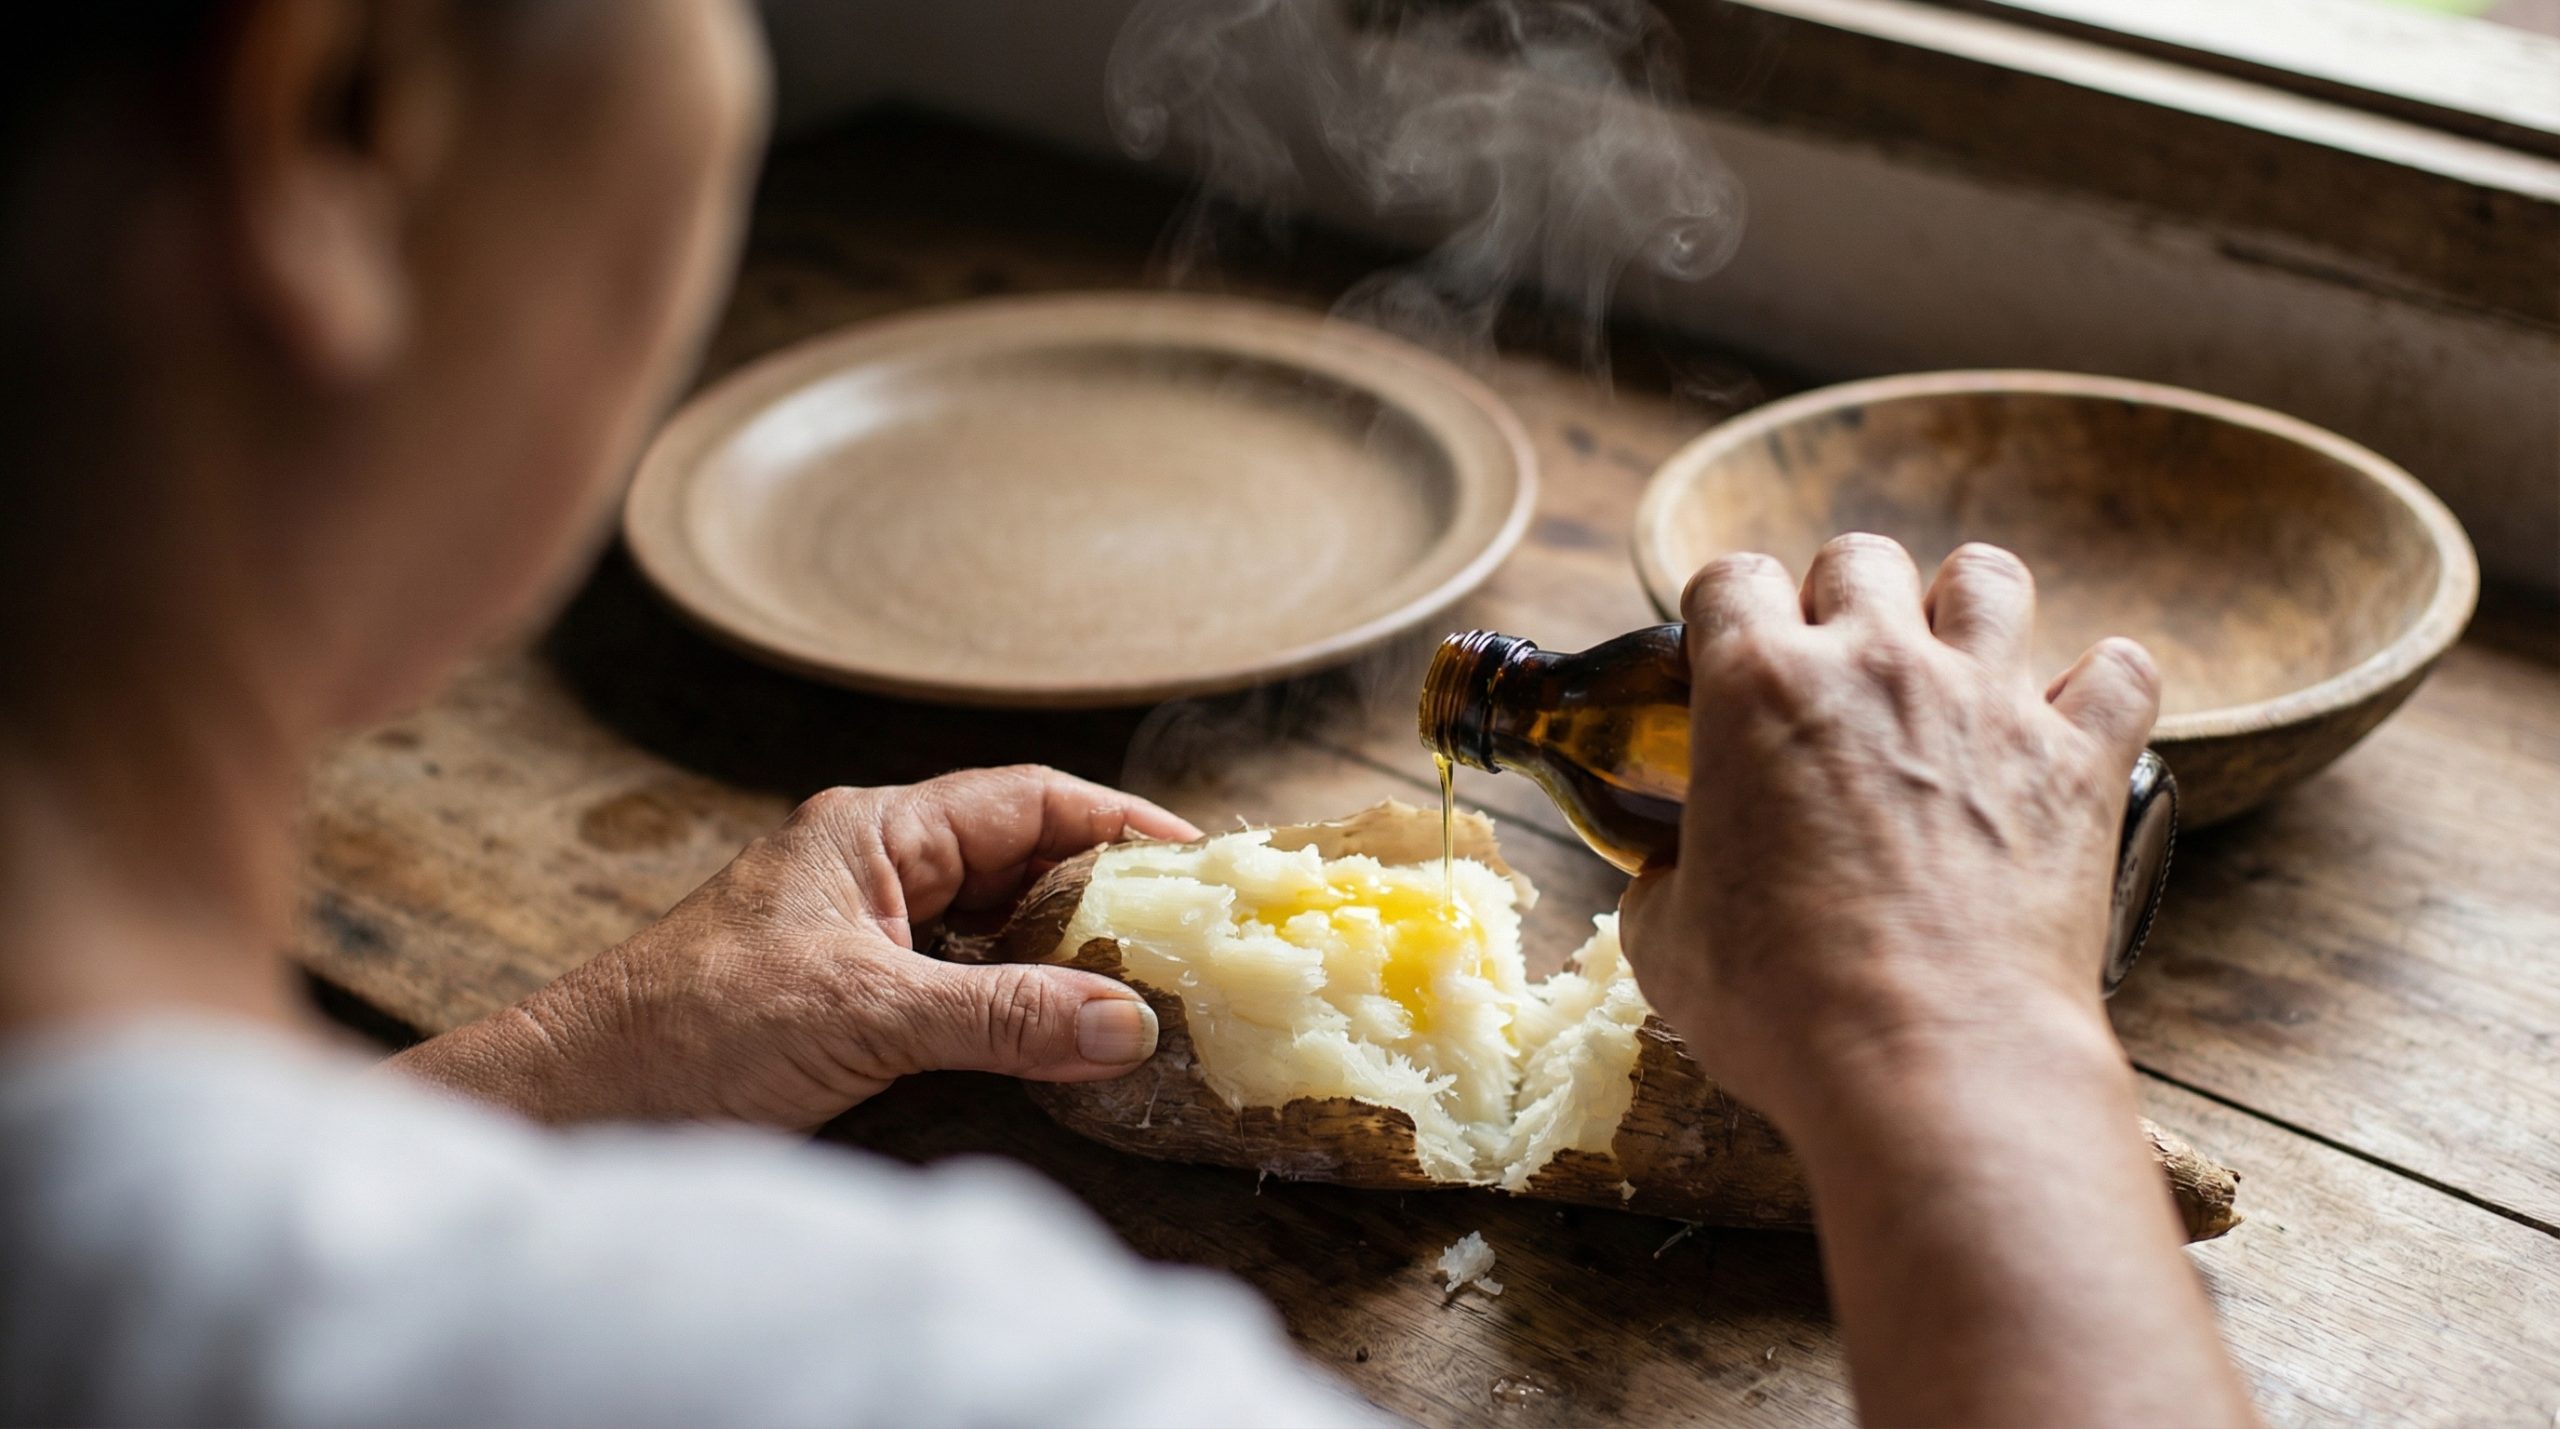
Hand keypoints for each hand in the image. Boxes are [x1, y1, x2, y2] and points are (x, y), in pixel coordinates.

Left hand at [391, 766, 1199, 1130]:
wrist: (577, 1103)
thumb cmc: (687, 1032)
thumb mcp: (862, 1018)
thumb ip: (1001, 1017)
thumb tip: (1126, 1022)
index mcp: (873, 833)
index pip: (1026, 799)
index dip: (1118, 820)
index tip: (1197, 859)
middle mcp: (873, 870)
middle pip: (1021, 859)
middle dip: (1106, 892)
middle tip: (1193, 933)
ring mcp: (861, 935)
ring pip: (994, 926)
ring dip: (1064, 954)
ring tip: (1150, 986)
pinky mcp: (850, 1000)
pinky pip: (962, 983)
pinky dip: (1019, 1004)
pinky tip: (1063, 1038)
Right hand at [1619, 534, 2161, 1123]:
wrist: (1930, 1062)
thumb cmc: (1782, 1009)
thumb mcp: (1666, 947)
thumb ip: (1662, 885)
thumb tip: (1668, 880)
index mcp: (1757, 687)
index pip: (1732, 577)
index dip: (1725, 614)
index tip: (1729, 660)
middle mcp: (1876, 665)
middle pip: (1861, 556)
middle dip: (1844, 599)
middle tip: (1839, 674)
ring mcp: (1989, 702)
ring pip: (1989, 575)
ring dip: (1967, 609)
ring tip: (1955, 666)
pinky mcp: (2081, 761)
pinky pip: (2122, 670)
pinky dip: (2101, 687)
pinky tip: (2073, 720)